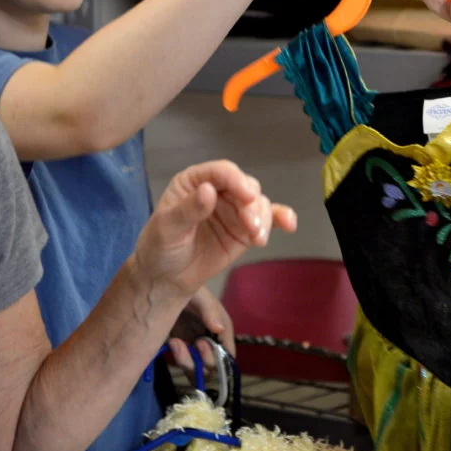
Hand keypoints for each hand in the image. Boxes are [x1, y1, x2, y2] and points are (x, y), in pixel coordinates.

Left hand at [132, 160, 296, 301]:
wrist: (167, 278)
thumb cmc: (160, 247)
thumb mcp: (167, 229)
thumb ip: (188, 210)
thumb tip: (208, 190)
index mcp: (195, 181)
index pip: (222, 172)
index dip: (236, 180)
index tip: (246, 197)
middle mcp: (218, 191)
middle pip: (246, 187)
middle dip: (252, 205)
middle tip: (250, 227)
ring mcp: (234, 210)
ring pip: (259, 204)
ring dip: (263, 219)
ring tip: (257, 239)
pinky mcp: (246, 228)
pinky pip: (268, 219)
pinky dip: (281, 218)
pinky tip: (289, 225)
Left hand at [168, 286, 235, 372]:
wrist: (162, 289)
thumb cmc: (185, 288)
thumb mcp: (198, 295)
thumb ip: (208, 310)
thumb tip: (219, 329)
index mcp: (222, 327)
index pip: (228, 352)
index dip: (220, 356)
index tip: (202, 344)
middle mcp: (212, 341)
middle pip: (214, 366)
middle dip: (204, 359)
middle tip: (194, 343)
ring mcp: (197, 347)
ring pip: (199, 370)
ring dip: (188, 361)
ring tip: (176, 343)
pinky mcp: (183, 351)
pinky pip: (186, 366)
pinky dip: (180, 359)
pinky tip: (172, 343)